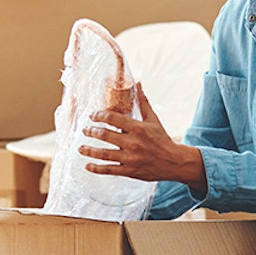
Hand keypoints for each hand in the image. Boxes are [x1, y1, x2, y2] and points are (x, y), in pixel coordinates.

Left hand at [79, 84, 205, 187]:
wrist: (175, 162)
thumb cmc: (162, 139)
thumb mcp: (153, 119)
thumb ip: (143, 102)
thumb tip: (138, 83)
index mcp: (138, 128)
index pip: (113, 118)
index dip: (99, 115)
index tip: (92, 115)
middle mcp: (133, 143)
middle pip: (105, 135)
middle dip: (91, 131)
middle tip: (85, 130)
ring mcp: (130, 158)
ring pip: (104, 154)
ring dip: (89, 150)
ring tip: (80, 147)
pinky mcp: (129, 171)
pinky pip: (109, 170)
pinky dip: (96, 168)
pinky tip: (87, 165)